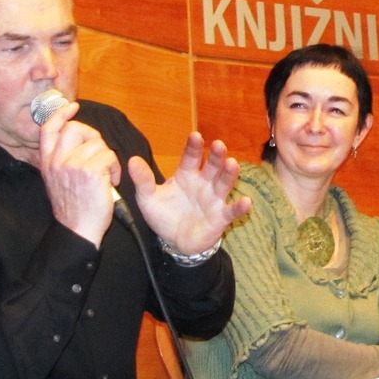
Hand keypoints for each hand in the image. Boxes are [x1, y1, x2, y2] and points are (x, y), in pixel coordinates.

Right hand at [38, 101, 122, 246]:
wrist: (78, 230)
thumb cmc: (73, 209)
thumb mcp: (56, 181)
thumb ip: (61, 160)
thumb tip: (73, 140)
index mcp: (47, 162)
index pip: (48, 129)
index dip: (61, 114)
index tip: (73, 107)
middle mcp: (58, 161)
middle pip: (76, 128)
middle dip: (94, 137)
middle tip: (100, 154)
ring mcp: (73, 165)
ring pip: (98, 144)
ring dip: (108, 158)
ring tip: (107, 176)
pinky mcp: (91, 171)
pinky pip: (109, 156)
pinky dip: (115, 168)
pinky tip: (112, 182)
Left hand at [128, 132, 251, 254]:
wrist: (175, 242)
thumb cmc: (164, 216)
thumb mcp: (148, 199)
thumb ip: (143, 181)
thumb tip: (132, 160)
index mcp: (186, 175)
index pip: (191, 157)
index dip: (194, 147)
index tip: (195, 136)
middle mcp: (203, 183)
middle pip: (212, 166)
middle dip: (216, 156)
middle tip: (218, 145)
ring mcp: (213, 199)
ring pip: (224, 183)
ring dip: (229, 174)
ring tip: (232, 163)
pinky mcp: (221, 217)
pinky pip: (231, 211)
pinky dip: (240, 207)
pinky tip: (246, 202)